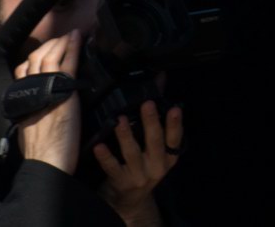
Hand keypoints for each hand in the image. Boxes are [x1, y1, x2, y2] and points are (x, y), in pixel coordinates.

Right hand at [13, 29, 84, 175]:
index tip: (44, 49)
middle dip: (47, 45)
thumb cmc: (41, 151)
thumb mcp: (29, 125)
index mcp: (21, 99)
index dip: (33, 57)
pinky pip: (67, 64)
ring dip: (60, 42)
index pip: (22, 70)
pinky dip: (73, 47)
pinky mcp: (64, 91)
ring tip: (70, 35)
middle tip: (60, 39)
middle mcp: (31, 91)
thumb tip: (41, 102)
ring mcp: (47, 90)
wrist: (47, 162)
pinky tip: (78, 38)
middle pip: (34, 59)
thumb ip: (33, 108)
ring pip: (49, 57)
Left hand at [91, 95, 183, 226]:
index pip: (175, 138)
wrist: (129, 197)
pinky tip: (98, 146)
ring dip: (126, 136)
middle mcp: (156, 166)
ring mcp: (138, 175)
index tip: (175, 108)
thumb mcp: (156, 144)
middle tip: (146, 104)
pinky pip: (112, 167)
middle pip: (154, 142)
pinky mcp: (120, 182)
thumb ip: (158, 111)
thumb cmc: (144, 163)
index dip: (176, 124)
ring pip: (132, 153)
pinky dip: (105, 156)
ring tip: (120, 120)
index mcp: (168, 155)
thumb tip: (161, 77)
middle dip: (151, 122)